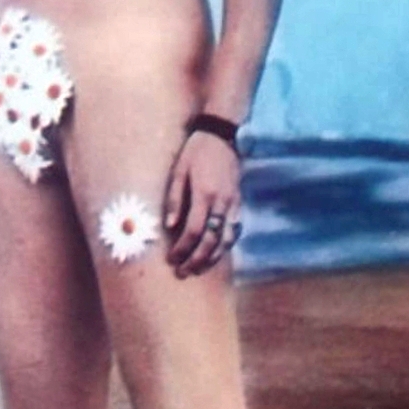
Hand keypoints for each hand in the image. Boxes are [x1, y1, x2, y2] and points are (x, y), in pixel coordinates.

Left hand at [164, 130, 241, 277]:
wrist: (222, 136)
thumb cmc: (196, 152)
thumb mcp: (179, 171)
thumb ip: (174, 199)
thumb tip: (169, 227)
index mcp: (205, 194)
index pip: (194, 231)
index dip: (183, 249)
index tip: (171, 259)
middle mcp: (222, 202)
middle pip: (212, 241)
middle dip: (197, 260)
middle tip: (183, 272)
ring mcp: (233, 203)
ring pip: (227, 239)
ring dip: (213, 257)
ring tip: (199, 268)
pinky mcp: (238, 202)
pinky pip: (235, 230)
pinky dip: (226, 245)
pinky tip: (216, 252)